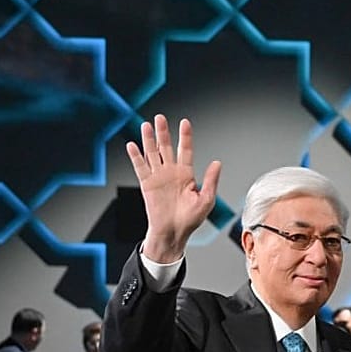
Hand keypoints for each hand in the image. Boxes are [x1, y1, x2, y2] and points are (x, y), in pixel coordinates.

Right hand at [127, 114, 221, 262]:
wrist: (174, 233)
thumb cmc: (190, 220)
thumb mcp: (206, 199)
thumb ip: (211, 180)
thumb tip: (217, 162)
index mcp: (186, 175)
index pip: (186, 150)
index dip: (185, 137)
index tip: (185, 123)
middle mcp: (171, 173)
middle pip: (166, 148)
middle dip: (164, 133)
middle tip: (161, 118)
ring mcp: (158, 177)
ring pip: (152, 153)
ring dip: (149, 140)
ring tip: (147, 125)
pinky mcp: (147, 184)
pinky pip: (140, 167)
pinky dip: (136, 156)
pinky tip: (133, 145)